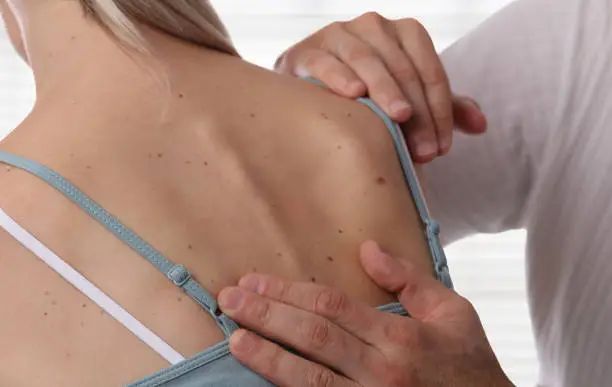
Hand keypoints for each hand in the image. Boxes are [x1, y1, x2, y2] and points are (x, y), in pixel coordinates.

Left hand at [218, 241, 512, 386]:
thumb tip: (367, 248)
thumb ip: (409, 279)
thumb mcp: (453, 312)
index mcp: (401, 336)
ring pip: (308, 378)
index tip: (255, 281)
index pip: (331, 307)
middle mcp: (382, 370)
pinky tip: (264, 376)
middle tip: (230, 300)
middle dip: (267, 316)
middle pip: (313, 336)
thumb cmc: (470, 364)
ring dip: (267, 356)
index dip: (289, 293)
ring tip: (235, 338)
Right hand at [275, 13, 486, 162]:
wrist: (313, 87)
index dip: (441, 111)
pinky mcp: (308, 50)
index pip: (431, 71)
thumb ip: (444, 108)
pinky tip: (354, 93)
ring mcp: (339, 34)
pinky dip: (339, 75)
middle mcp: (374, 26)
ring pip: (368, 60)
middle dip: (417, 112)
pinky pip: (326, 61)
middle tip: (423, 151)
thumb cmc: (369, 93)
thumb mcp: (411, 99)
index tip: (442, 149)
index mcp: (405, 33)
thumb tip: (482, 125)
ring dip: (386, 90)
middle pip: (403, 69)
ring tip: (399, 118)